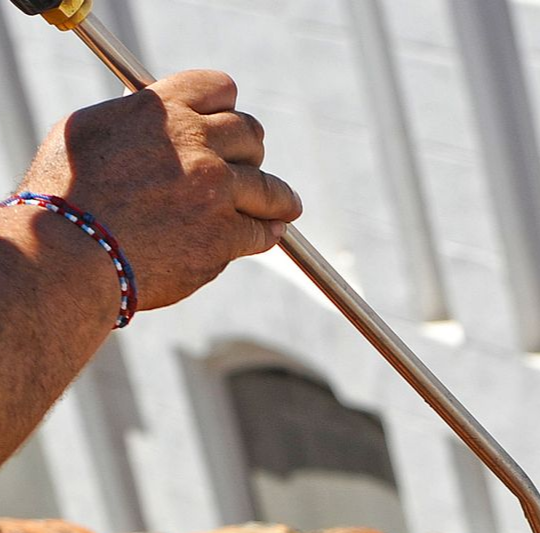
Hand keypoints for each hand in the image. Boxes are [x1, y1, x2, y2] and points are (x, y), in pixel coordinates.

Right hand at [20, 69, 302, 309]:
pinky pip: (263, 231)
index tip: (229, 121)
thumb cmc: (68, 195)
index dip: (227, 107)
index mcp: (162, 109)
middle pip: (250, 136)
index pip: (219, 89)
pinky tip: (269, 233)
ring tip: (286, 205)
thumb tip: (149, 112)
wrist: (73, 250)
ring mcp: (216, 190)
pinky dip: (267, 233)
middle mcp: (195, 142)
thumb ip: (135, 121)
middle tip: (249, 166)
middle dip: (250, 151)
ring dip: (279, 197)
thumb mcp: (93, 131)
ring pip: (270, 188)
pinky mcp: (225, 235)